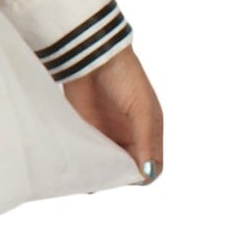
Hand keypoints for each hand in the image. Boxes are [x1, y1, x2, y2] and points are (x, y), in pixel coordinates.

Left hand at [61, 44, 162, 181]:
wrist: (93, 56)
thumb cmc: (125, 77)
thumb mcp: (142, 109)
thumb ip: (146, 140)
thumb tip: (148, 173)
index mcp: (149, 133)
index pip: (152, 166)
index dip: (144, 175)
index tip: (128, 175)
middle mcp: (130, 137)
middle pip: (128, 169)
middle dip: (120, 176)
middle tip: (106, 177)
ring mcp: (108, 135)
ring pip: (108, 165)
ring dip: (101, 172)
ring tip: (92, 175)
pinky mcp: (87, 131)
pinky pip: (89, 155)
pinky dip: (86, 163)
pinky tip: (81, 166)